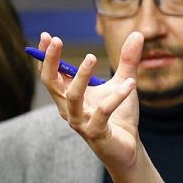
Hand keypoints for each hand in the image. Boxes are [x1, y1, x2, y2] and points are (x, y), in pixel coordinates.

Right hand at [38, 31, 142, 172]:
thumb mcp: (125, 82)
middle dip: (51, 61)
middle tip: (56, 40)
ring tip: (91, 57)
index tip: (46, 35)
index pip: (50, 73)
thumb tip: (137, 34)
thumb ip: (128, 60)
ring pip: (72, 97)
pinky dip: (117, 96)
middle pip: (51, 83)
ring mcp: (81, 121)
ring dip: (81, 76)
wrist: (129, 148)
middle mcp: (69, 108)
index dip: (46, 55)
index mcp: (70, 96)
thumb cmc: (120, 116)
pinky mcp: (96, 132)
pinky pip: (103, 112)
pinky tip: (131, 83)